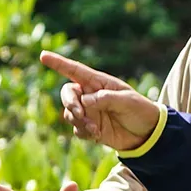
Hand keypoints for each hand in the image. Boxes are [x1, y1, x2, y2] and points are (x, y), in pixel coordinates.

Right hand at [41, 51, 160, 151]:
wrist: (147, 134)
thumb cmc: (140, 110)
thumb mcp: (128, 101)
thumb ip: (106, 98)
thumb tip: (85, 101)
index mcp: (99, 83)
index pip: (75, 71)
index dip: (58, 63)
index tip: (43, 56)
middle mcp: (90, 95)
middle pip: (67, 94)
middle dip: (69, 102)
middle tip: (79, 112)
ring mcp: (89, 112)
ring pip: (69, 114)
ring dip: (79, 121)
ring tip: (95, 128)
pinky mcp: (90, 128)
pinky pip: (77, 129)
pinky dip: (84, 132)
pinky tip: (98, 134)